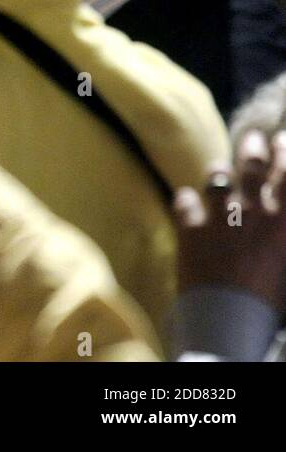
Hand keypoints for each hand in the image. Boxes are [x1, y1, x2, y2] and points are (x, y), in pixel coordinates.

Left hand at [175, 126, 285, 312]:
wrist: (231, 321)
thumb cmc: (274, 302)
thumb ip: (282, 231)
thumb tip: (278, 218)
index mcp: (283, 220)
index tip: (284, 138)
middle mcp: (252, 211)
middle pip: (253, 165)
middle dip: (254, 146)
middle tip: (254, 138)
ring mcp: (219, 218)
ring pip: (218, 177)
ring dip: (220, 170)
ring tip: (220, 169)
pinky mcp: (189, 229)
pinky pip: (184, 201)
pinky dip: (186, 199)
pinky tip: (186, 200)